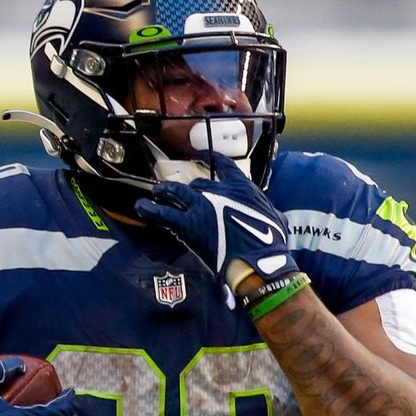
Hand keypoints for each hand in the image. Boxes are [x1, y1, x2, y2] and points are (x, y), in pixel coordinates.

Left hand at [135, 151, 297, 286]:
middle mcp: (218, 191)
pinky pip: (163, 213)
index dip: (209, 157)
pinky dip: (150, 209)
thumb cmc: (270, 242)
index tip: (200, 155)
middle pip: (197, 184)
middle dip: (188, 189)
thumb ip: (263, 209)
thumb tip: (265, 213)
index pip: (223, 165)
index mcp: (240, 187)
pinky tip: (141, 207)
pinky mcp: (187, 224)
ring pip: (176, 191)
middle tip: (179, 191)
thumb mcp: (274, 217)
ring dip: (165, 191)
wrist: (257, 259)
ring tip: (157, 191)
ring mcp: (200, 206)